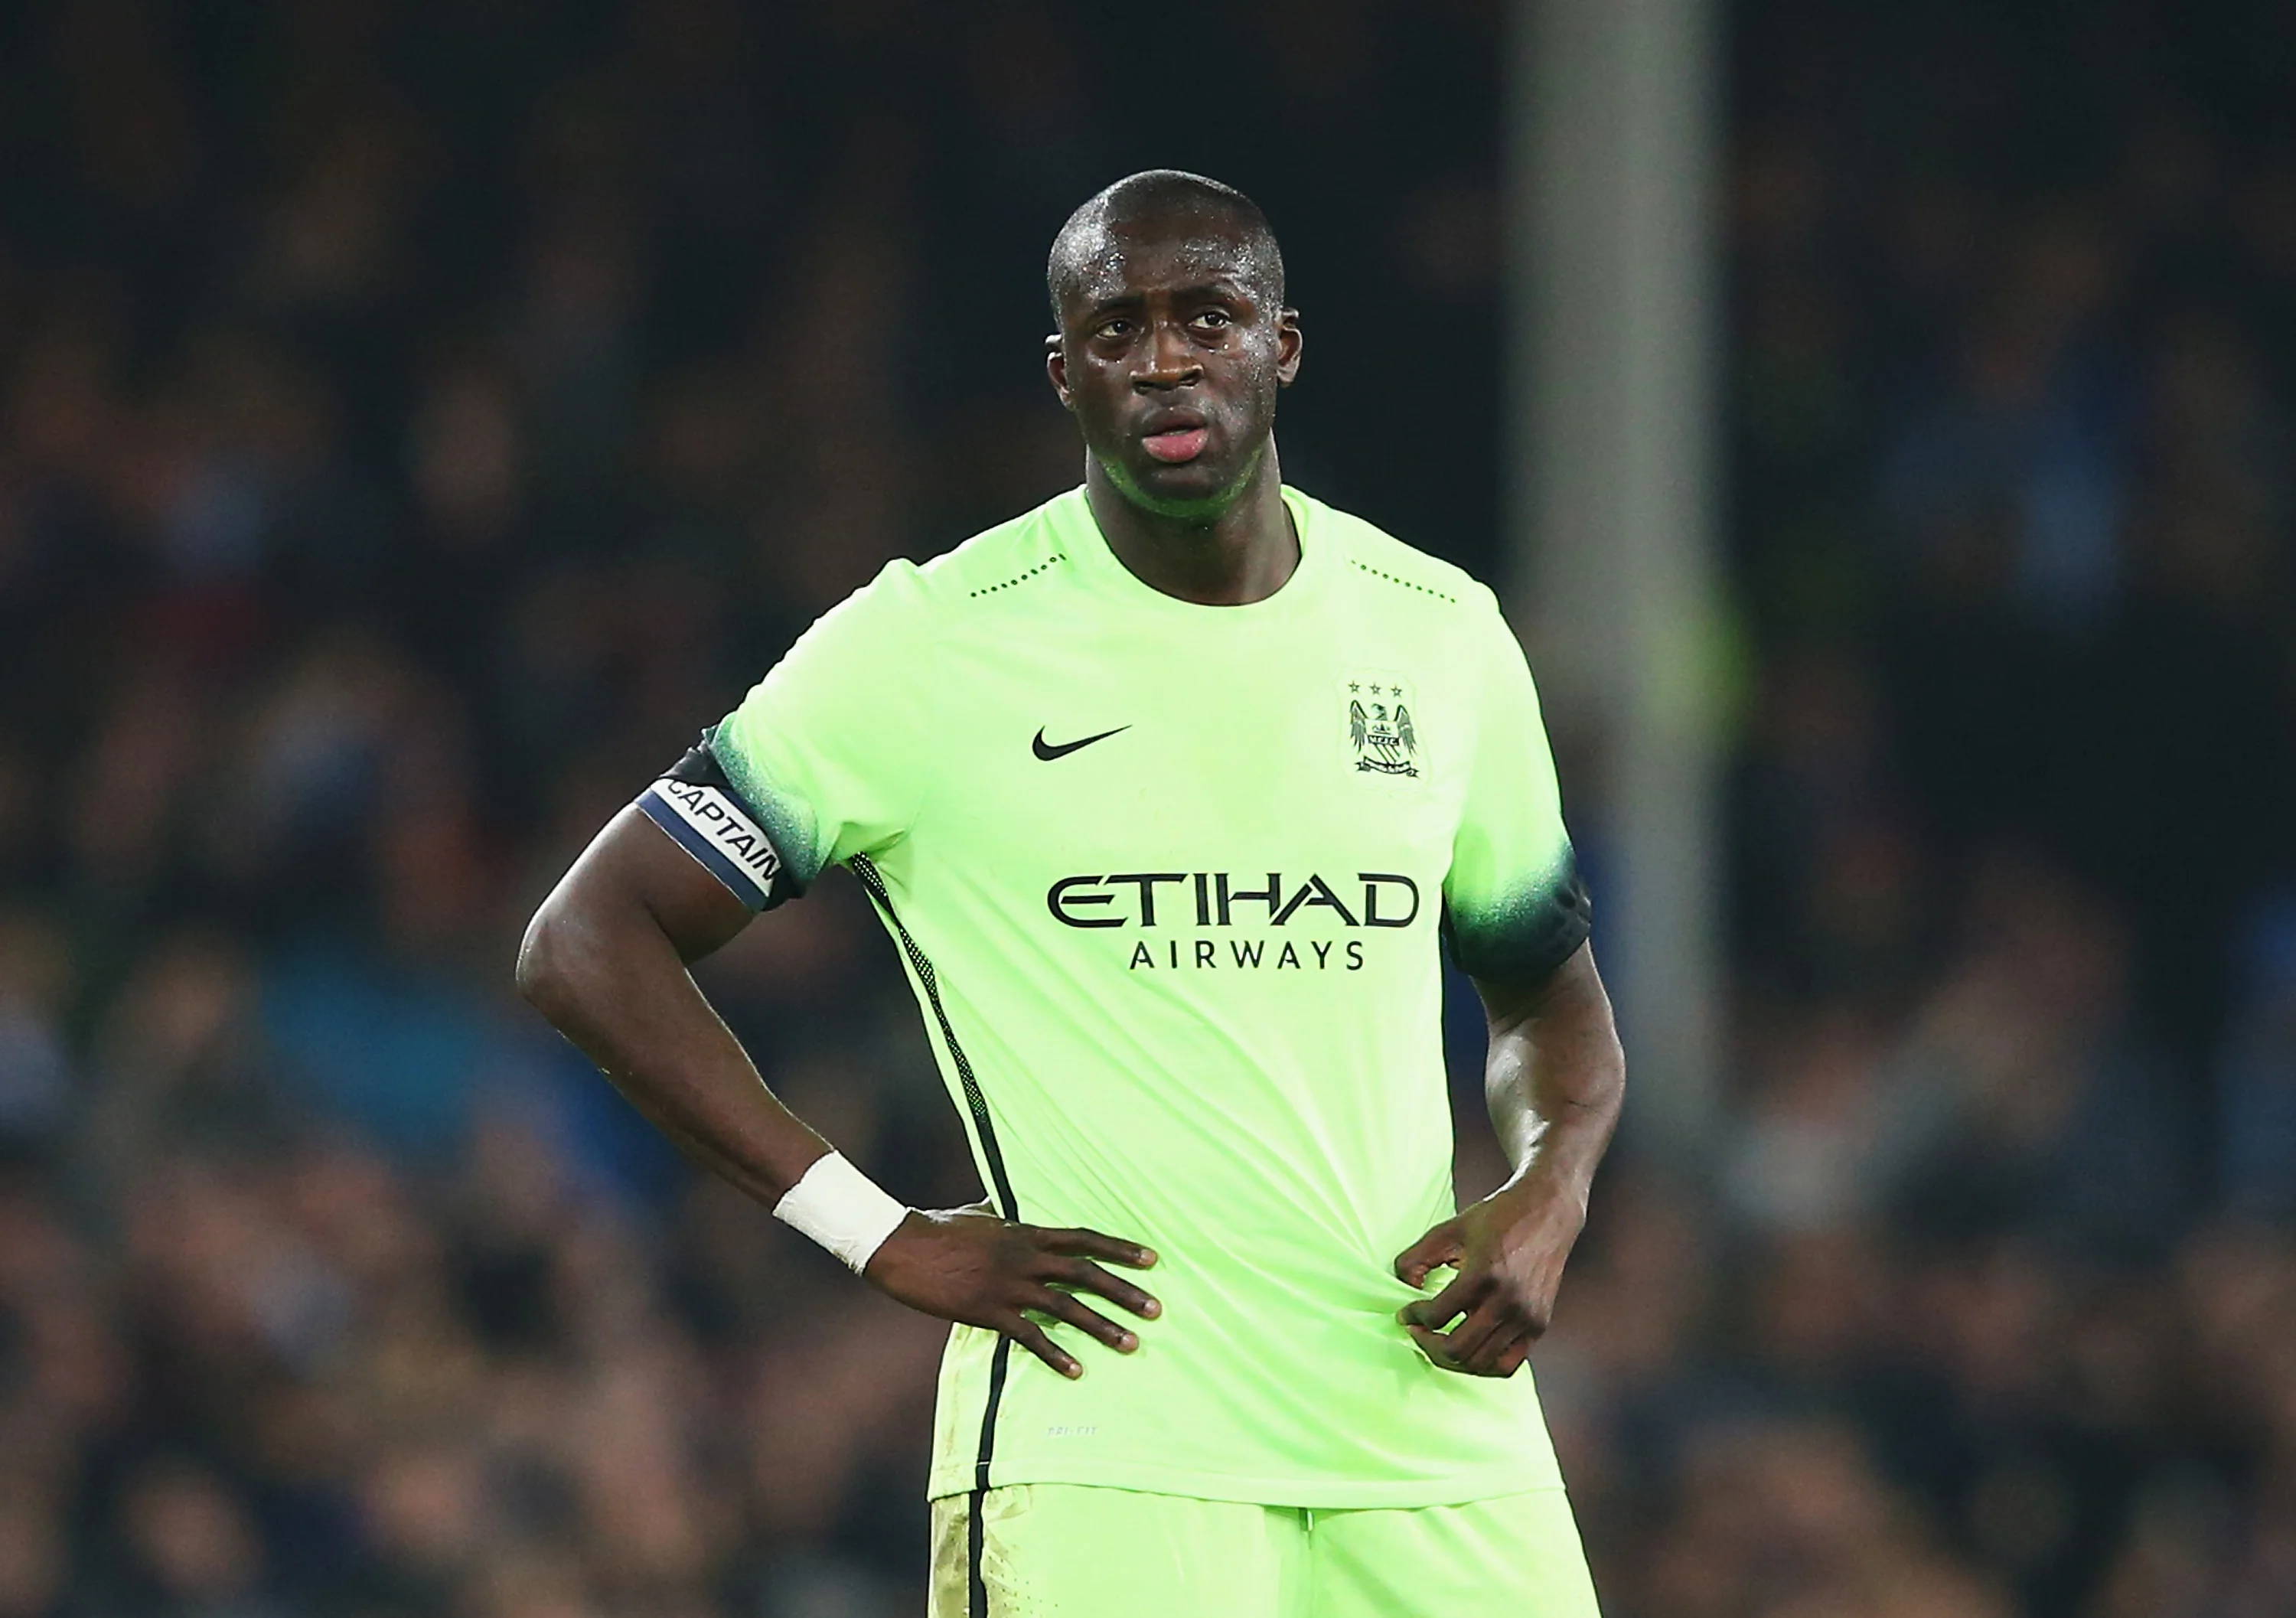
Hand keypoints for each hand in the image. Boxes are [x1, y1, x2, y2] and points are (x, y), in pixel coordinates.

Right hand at [864, 1206, 1160, 1378]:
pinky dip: (1055, 1354)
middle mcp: (1025, 1257)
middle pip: (1086, 1274)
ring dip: (1102, 1327)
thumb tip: (1008, 1207)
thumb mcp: (979, 1214)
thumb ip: (1003, 1215)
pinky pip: (1030, 1336)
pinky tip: (1076, 1370)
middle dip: (1125, 1292)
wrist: (901, 1246)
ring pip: (1067, 1307)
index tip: (1152, 1260)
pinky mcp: (988, 1310)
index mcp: (1026, 1232)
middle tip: (1156, 1310)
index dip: (1120, 1249)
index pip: (1084, 1239)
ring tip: (1131, 1343)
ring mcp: (1008, 1284)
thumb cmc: (939, 1227)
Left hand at [1392, 1181, 1583, 1376]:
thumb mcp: (1450, 1229)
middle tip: (1417, 1331)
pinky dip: (1482, 1365)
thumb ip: (1417, 1257)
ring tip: (1438, 1342)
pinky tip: (1468, 1350)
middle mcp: (1507, 1302)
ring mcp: (1526, 1318)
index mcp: (1483, 1275)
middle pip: (1456, 1349)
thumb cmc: (1498, 1217)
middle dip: (1427, 1345)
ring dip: (1451, 1359)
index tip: (1406, 1313)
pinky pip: (1507, 1365)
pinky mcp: (1539, 1325)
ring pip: (1480, 1363)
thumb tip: (1404, 1285)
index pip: (1437, 1315)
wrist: (1548, 1212)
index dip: (1413, 1317)